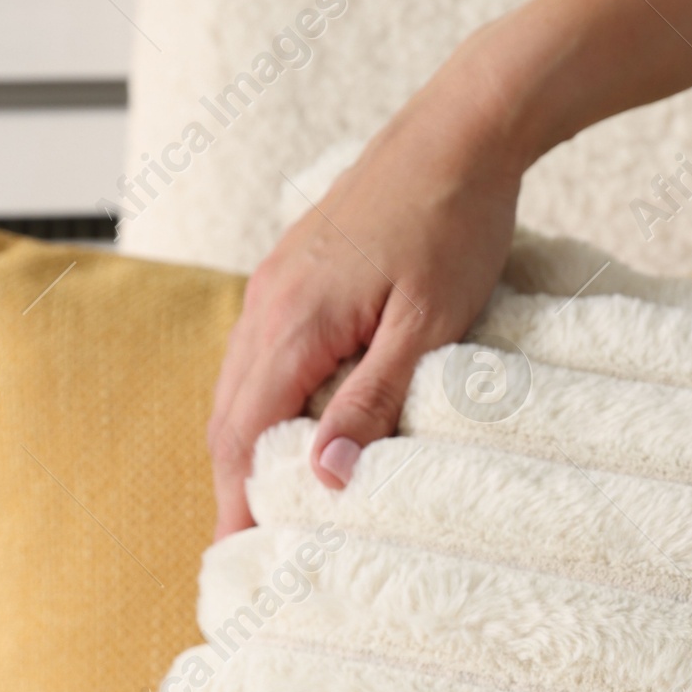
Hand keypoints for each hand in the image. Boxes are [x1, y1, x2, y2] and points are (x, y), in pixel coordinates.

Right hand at [207, 40, 523, 537]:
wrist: (461, 131)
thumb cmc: (455, 225)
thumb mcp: (428, 327)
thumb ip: (373, 402)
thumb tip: (323, 477)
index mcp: (294, 323)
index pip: (244, 437)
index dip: (238, 503)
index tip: (240, 560)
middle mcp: (269, 304)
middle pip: (230, 417)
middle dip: (235, 485)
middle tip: (249, 551)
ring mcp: (278, 283)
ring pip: (243, 384)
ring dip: (249, 445)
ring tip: (268, 504)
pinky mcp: (298, 270)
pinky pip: (263, 352)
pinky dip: (266, 402)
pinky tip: (295, 425)